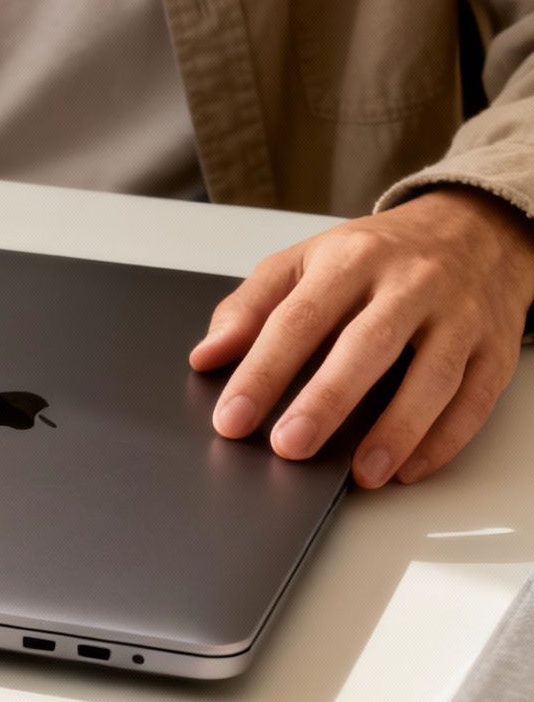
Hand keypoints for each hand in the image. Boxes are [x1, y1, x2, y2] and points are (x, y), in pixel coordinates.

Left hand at [190, 188, 533, 486]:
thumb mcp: (305, 261)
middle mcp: (410, 282)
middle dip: (326, 400)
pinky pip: (475, 396)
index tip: (231, 417)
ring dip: (397, 429)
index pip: (298, 319)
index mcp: (351, 259)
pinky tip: (410, 467)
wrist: (473, 227)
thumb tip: (205, 357)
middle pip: (366, 344)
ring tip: (361, 474)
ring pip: (432, 375)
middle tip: (289, 447)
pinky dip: (445, 438)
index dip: (262, 372)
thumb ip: (250, 308)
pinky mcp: (496, 344)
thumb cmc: (376, 254)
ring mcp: (459, 313)